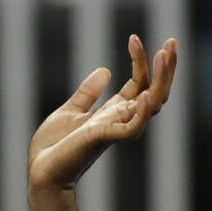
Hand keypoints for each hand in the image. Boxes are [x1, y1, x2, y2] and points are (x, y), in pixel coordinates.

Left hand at [27, 34, 177, 193]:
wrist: (40, 172)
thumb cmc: (53, 148)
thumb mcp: (69, 111)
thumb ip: (87, 93)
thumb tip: (105, 70)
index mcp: (113, 113)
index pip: (139, 84)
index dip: (141, 61)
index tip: (133, 38)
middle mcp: (120, 120)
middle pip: (155, 92)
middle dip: (166, 68)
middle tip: (172, 42)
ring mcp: (116, 130)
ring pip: (152, 105)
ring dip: (161, 80)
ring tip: (164, 54)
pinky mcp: (105, 140)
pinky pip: (133, 128)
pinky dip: (142, 113)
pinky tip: (145, 94)